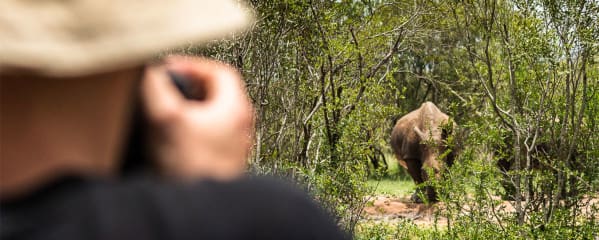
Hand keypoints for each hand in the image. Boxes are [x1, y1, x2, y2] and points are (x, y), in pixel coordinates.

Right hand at [141, 56, 252, 180]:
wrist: (201, 210)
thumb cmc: (191, 168)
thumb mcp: (166, 119)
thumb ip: (157, 88)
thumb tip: (150, 70)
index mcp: (236, 109)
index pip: (220, 72)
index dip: (194, 65)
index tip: (172, 68)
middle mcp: (241, 126)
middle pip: (220, 93)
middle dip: (192, 87)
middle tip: (171, 87)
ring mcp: (236, 147)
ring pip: (215, 116)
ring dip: (192, 109)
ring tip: (170, 112)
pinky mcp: (226, 163)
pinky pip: (212, 137)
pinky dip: (194, 130)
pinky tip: (176, 139)